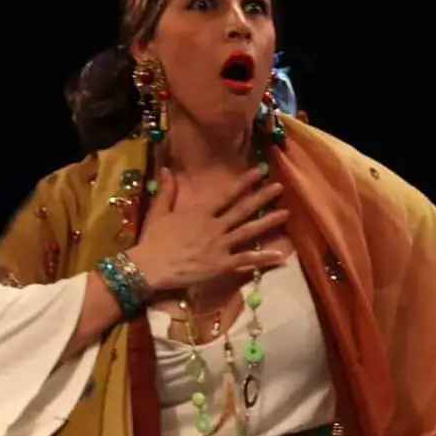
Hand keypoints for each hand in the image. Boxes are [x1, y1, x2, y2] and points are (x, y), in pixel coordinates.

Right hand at [130, 167, 288, 291]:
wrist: (149, 267)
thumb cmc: (153, 241)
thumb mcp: (158, 213)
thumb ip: (166, 191)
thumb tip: (166, 169)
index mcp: (200, 213)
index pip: (226, 195)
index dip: (243, 183)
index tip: (258, 172)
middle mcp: (214, 226)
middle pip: (242, 210)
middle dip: (262, 197)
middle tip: (279, 187)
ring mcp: (220, 246)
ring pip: (248, 232)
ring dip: (268, 222)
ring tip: (285, 214)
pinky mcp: (221, 265)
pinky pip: (245, 260)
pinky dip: (262, 258)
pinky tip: (279, 255)